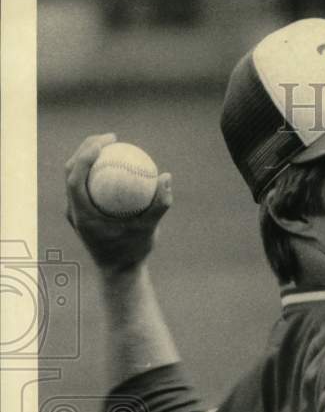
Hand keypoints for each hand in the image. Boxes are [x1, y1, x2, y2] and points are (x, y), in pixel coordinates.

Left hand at [65, 133, 172, 274]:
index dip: (86, 153)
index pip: (75, 176)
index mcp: (81, 214)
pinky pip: (86, 186)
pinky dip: (96, 173)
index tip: (105, 141)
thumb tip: (167, 177)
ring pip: (75, 176)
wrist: (119, 273)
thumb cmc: (133, 252)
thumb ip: (159, 204)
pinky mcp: (81, 213)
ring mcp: (75, 211)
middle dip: (87, 147)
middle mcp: (73, 210)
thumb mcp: (149, 230)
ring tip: (110, 146)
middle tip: (110, 138)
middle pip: (71, 170)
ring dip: (89, 157)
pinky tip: (115, 166)